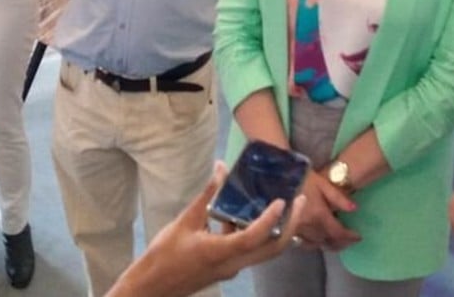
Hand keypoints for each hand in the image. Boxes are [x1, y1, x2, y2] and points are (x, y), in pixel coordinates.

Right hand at [106, 161, 306, 296]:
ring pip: (264, 251)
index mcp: (221, 253)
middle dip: (291, 225)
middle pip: (273, 249)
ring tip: (283, 205)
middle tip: (300, 200)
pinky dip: (257, 234)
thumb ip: (206, 195)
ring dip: (278, 230)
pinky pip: (251, 251)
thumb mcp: (184, 220)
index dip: (270, 219)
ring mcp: (232, 269)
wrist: (152, 287)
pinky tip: (249, 215)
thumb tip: (220, 168)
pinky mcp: (228, 268)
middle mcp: (233, 264)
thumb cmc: (164, 255)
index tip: (282, 201)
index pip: (254, 237)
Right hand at [293, 169, 359, 250]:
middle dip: (340, 242)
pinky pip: (302, 242)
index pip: (338, 232)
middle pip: (327, 241)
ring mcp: (296, 230)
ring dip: (327, 244)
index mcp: (318, 215)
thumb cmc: (300, 177)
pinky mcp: (286, 230)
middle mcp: (308, 227)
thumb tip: (354, 209)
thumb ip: (338, 197)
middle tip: (349, 240)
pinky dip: (312, 243)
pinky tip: (316, 239)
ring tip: (335, 241)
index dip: (350, 237)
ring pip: (315, 244)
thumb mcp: (322, 182)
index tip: (358, 237)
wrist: (274, 177)